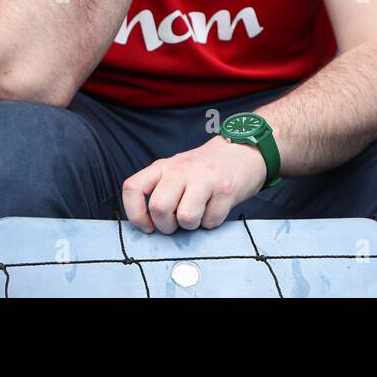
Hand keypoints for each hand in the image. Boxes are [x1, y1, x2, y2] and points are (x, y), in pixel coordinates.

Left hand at [122, 137, 266, 233]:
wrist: (244, 150)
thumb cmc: (206, 168)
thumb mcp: (177, 170)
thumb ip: (161, 190)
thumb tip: (149, 224)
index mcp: (164, 166)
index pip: (133, 188)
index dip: (135, 214)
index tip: (148, 226)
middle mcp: (181, 169)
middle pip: (159, 207)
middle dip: (166, 226)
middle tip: (177, 223)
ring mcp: (204, 178)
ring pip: (185, 217)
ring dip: (191, 226)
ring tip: (199, 214)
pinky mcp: (226, 189)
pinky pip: (211, 221)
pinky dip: (212, 222)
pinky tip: (216, 208)